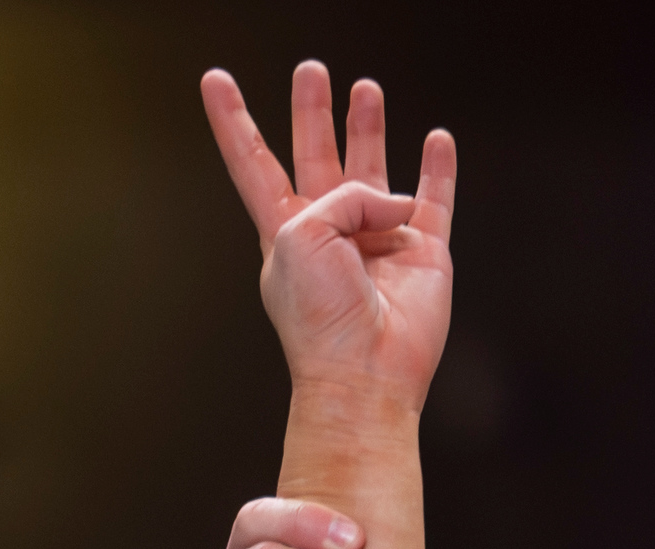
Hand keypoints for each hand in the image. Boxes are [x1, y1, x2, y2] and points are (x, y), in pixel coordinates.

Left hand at [201, 65, 456, 415]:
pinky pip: (434, 199)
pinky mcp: (422, 252)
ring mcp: (376, 240)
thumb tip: (392, 203)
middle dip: (311, 111)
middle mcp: (329, 231)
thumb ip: (342, 195)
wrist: (364, 370)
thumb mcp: (303, 235)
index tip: (217, 83)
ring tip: (364, 90)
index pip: (253, 161)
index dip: (234, 121)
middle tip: (309, 72)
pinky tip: (437, 143)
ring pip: (372, 168)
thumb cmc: (320, 317)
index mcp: (286, 230)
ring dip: (367, 127)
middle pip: (315, 153)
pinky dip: (437, 169)